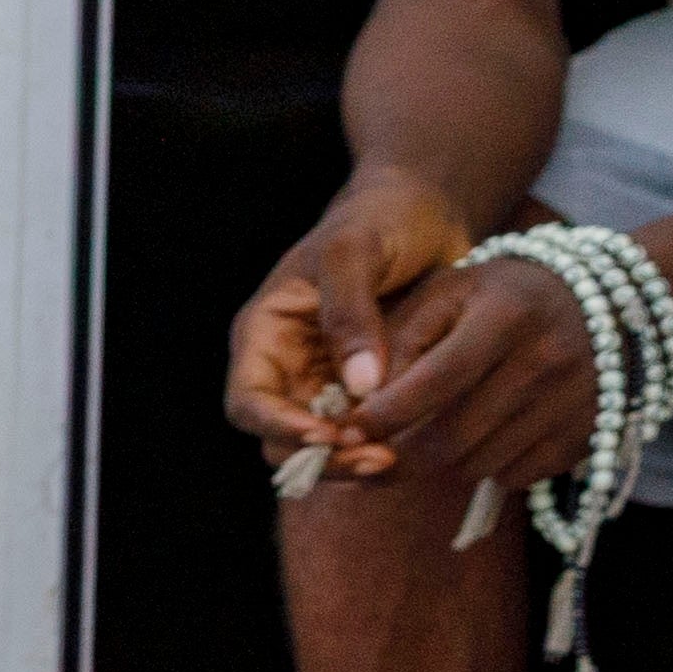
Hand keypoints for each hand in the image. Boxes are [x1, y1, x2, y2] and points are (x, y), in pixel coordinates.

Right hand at [225, 170, 472, 456]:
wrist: (425, 210)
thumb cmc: (379, 218)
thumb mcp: (356, 251)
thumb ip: (351, 313)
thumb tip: (359, 388)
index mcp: (264, 333)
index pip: (248, 401)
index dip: (279, 427)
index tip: (328, 435)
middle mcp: (286, 365)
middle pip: (279, 438)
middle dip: (321, 457)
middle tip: (375, 458)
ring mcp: (323, 381)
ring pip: (318, 447)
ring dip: (349, 460)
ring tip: (394, 458)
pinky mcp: (363, 389)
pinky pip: (359, 433)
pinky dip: (377, 447)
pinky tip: (410, 446)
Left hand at [332, 249, 619, 497]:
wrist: (605, 305)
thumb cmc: (501, 296)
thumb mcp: (447, 292)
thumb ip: (399, 338)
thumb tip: (359, 404)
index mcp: (506, 315)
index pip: (436, 381)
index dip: (384, 416)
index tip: (344, 433)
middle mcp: (546, 362)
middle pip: (452, 439)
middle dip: (396, 458)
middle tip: (364, 459)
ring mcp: (572, 404)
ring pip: (476, 467)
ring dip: (437, 463)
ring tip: (426, 436)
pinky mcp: (586, 437)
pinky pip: (512, 478)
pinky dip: (482, 468)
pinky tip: (479, 436)